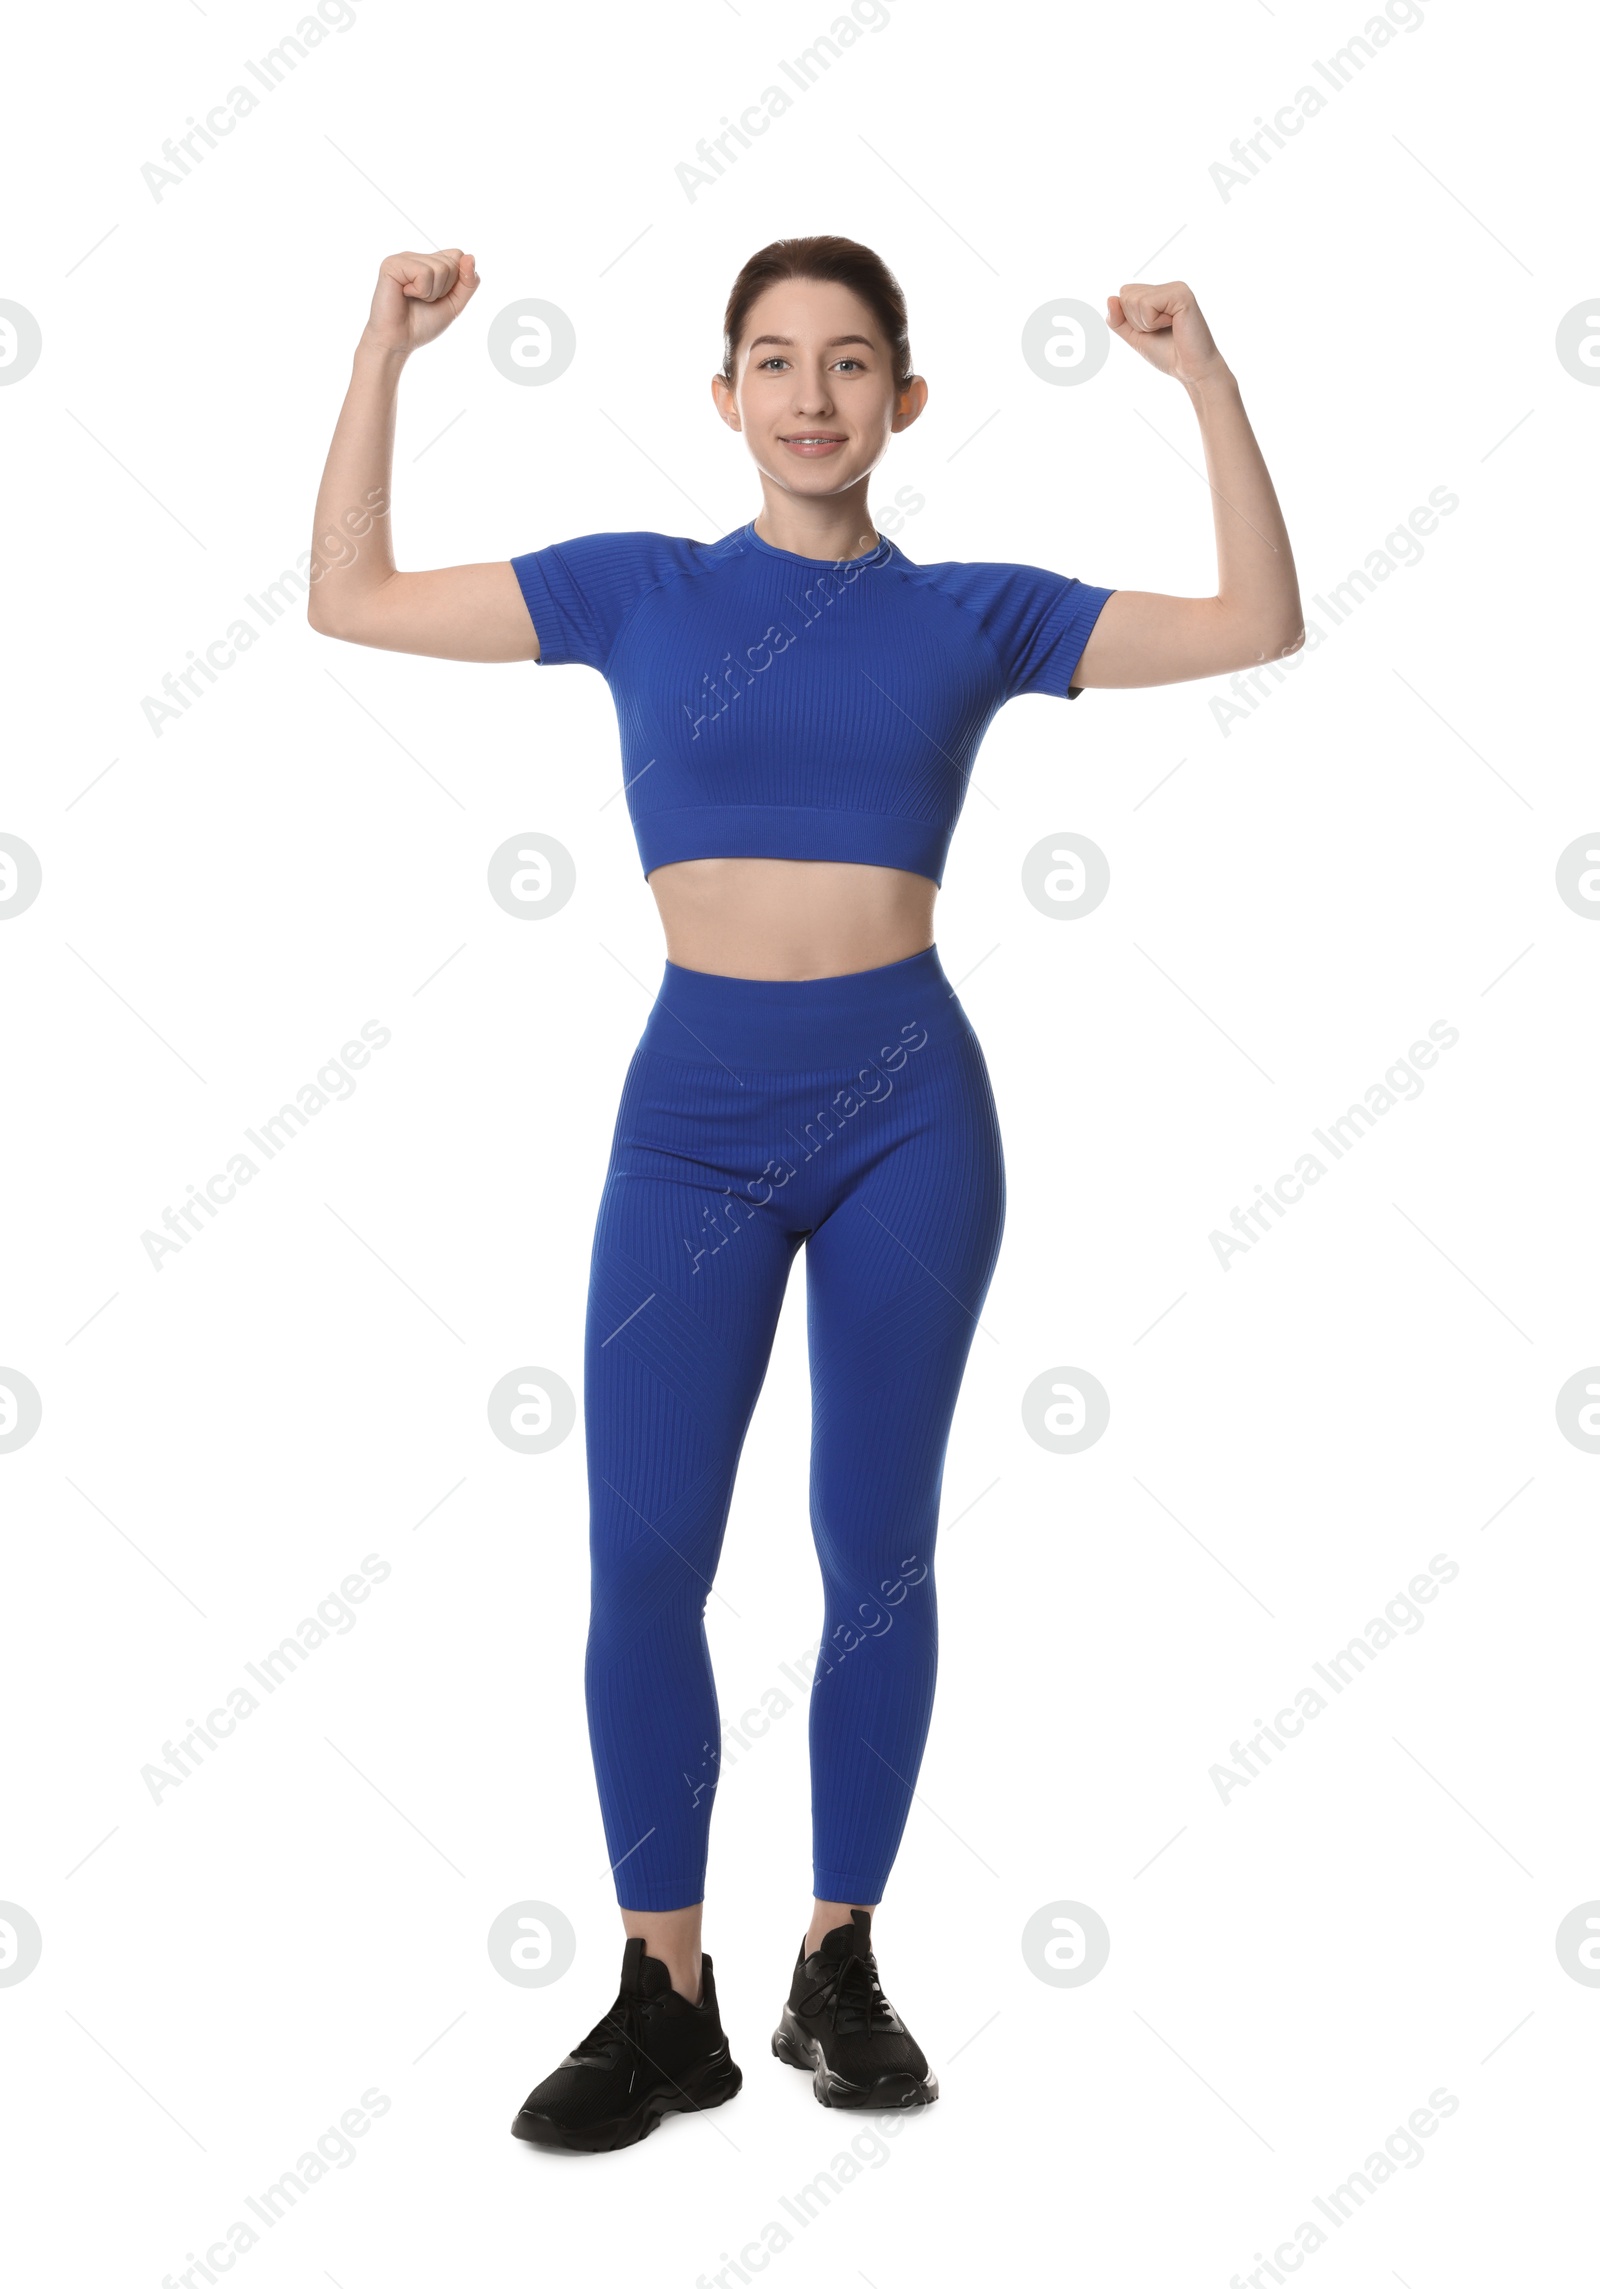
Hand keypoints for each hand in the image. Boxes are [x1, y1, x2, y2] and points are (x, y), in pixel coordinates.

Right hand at [363, 249, 479, 355]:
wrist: (398, 341)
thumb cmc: (421, 324)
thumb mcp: (454, 304)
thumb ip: (468, 283)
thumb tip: (470, 256)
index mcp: (428, 263)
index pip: (457, 255)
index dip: (457, 279)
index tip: (440, 296)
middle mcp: (416, 257)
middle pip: (451, 262)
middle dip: (444, 289)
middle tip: (424, 300)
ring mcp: (404, 258)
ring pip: (440, 268)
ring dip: (432, 293)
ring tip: (415, 298)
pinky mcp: (393, 264)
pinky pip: (424, 273)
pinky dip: (420, 291)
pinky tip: (405, 294)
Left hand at [1106, 281, 1228, 387]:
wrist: (1191, 370)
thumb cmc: (1168, 354)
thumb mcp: (1136, 337)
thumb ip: (1119, 320)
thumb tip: (1110, 298)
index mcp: (1159, 293)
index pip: (1124, 294)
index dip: (1130, 318)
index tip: (1152, 330)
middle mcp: (1168, 286)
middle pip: (1126, 294)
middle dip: (1136, 321)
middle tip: (1160, 331)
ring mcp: (1176, 288)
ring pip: (1134, 300)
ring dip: (1145, 323)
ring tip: (1168, 328)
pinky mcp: (1181, 295)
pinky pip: (1147, 304)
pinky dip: (1153, 322)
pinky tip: (1173, 325)